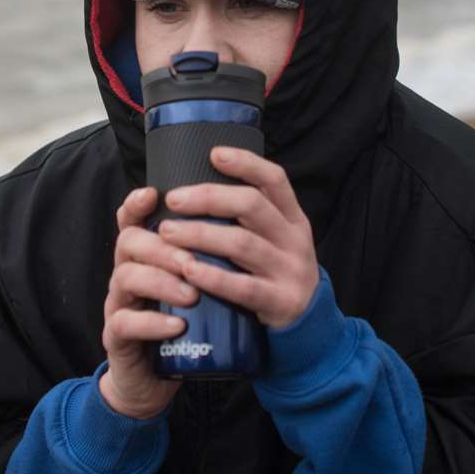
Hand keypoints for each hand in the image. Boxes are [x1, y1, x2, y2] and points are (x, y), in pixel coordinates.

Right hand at [100, 187, 194, 418]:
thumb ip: (205, 260)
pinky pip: (125, 324)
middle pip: (130, 241)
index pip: (133, 220)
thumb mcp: (193, 287)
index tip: (153, 193)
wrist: (153, 381)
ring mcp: (119, 305)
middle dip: (164, 246)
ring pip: (125, 277)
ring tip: (192, 295)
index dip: (137, 204)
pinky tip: (178, 326)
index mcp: (145, 257)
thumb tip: (244, 226)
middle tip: (193, 259)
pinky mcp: (117, 338)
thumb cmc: (179, 325)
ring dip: (161, 282)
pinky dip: (153, 323)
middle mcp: (127, 273)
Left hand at [158, 148, 317, 330]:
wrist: (306, 319)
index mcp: (292, 217)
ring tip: (167, 232)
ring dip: (201, 234)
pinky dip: (213, 277)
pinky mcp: (279, 300)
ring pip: (242, 244)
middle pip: (252, 206)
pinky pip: (243, 287)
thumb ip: (249, 216)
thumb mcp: (275, 237)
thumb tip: (198, 187)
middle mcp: (294, 239)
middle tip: (173, 199)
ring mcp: (289, 270)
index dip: (246, 163)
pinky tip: (188, 270)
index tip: (213, 154)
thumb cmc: (275, 270)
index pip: (275, 180)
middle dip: (209, 198)